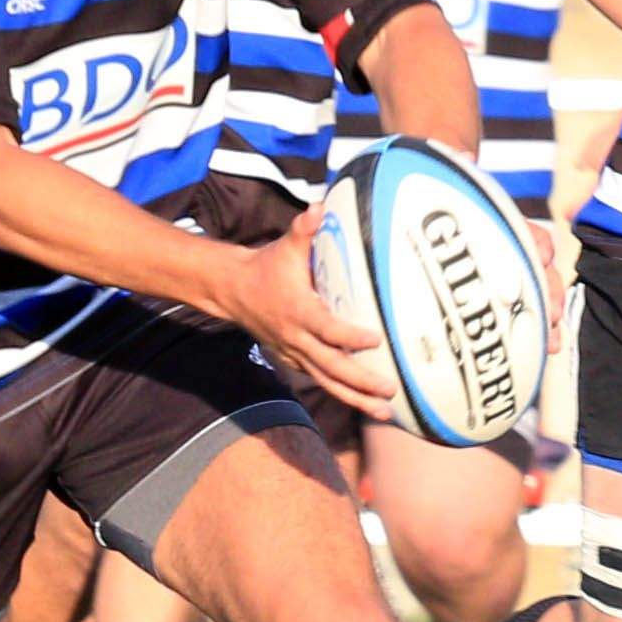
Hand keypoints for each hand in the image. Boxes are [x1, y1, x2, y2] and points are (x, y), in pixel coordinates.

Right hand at [239, 217, 412, 419]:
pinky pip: (321, 380)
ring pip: (327, 382)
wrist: (232, 291)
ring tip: (385, 413)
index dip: (348, 337)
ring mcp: (294, 353)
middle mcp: (296, 338)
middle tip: (389, 391)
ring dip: (355, 399)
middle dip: (360, 381)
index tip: (374, 340)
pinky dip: (343, 392)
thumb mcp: (284, 246)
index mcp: (297, 311)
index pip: (325, 328)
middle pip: (331, 367)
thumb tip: (319, 207)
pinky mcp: (294, 360)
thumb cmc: (265, 267)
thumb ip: (303, 229)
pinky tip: (368, 404)